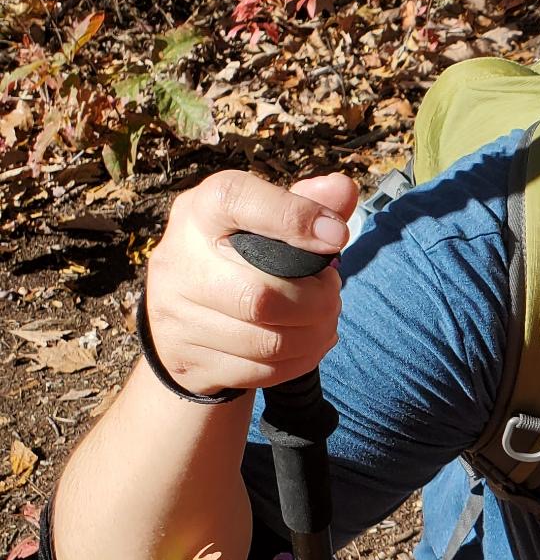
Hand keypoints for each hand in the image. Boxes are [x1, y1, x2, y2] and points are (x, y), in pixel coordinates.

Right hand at [143, 170, 358, 397]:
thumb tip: (342, 189)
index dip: (293, 217)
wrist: (183, 324)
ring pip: (267, 341)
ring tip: (327, 318)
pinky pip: (262, 371)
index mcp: (198, 213)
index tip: (337, 237)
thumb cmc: (237, 258)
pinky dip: (300, 359)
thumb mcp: (263, 221)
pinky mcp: (190, 360)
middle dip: (317, 300)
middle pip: (260, 295)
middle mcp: (179, 261)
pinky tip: (311, 342)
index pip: (236, 201)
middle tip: (333, 293)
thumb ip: (305, 201)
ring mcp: (177, 316)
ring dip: (315, 333)